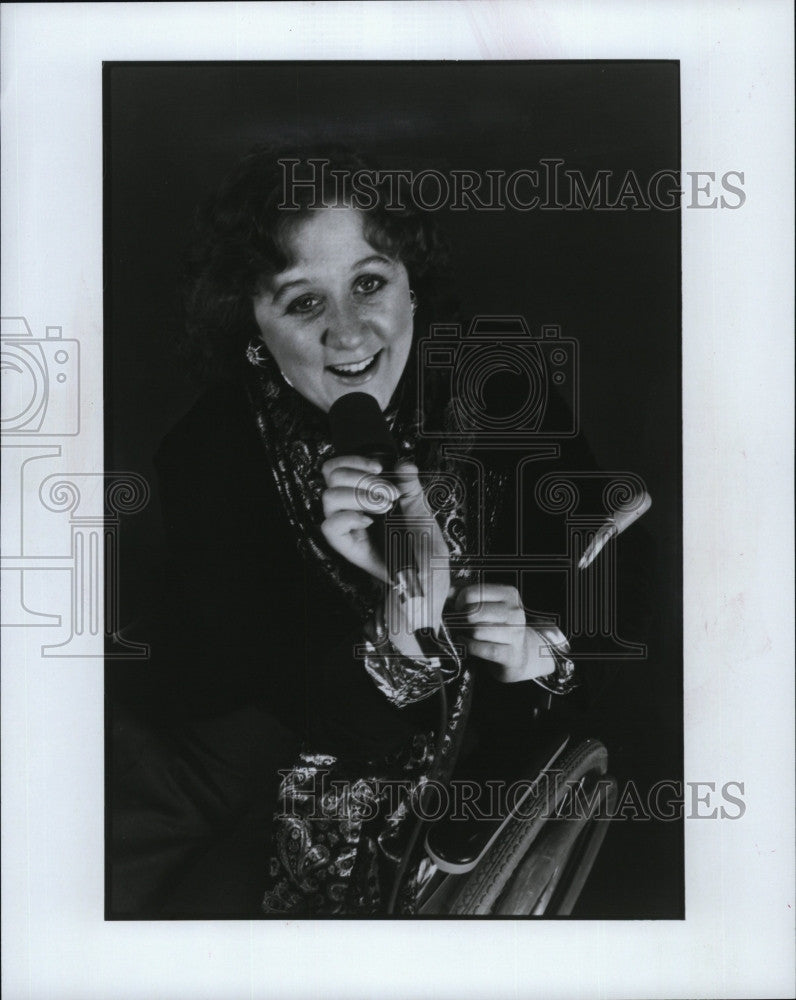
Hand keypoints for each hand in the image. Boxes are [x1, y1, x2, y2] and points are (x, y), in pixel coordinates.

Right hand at [320, 457, 450, 644]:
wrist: (428, 590)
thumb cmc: (428, 558)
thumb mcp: (424, 517)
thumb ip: (412, 489)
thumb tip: (404, 463)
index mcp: (369, 499)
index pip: (341, 467)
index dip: (353, 460)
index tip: (380, 468)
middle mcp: (354, 511)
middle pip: (330, 475)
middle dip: (359, 475)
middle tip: (387, 494)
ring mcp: (349, 529)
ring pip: (328, 496)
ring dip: (357, 494)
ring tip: (383, 508)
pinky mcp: (347, 548)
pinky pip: (330, 525)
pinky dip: (348, 517)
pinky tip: (368, 522)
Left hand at [454, 583, 557, 682]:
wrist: (517, 655)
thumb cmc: (495, 627)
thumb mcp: (486, 607)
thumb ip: (467, 597)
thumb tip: (447, 593)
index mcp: (508, 594)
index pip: (471, 593)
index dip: (458, 603)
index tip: (459, 610)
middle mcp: (515, 611)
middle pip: (472, 612)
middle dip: (460, 620)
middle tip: (459, 624)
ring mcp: (516, 633)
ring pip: (476, 630)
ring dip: (465, 634)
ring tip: (465, 634)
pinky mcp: (511, 654)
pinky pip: (480, 648)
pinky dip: (469, 647)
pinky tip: (467, 644)